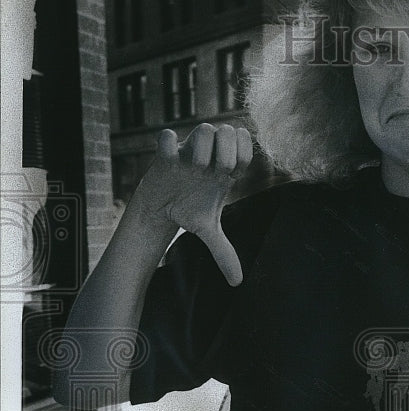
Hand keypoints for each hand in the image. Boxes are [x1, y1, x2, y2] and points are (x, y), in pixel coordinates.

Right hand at [130, 123, 252, 285]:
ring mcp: (188, 151)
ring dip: (204, 149)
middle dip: (227, 151)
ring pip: (204, 128)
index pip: (246, 144)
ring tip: (197, 169)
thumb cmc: (188, 211)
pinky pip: (168, 136)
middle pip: (229, 130)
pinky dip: (170, 145)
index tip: (233, 176)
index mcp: (225, 167)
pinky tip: (172, 163)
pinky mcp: (166, 153)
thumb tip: (238, 282)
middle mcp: (210, 155)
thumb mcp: (208, 231)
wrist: (160, 208)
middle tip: (219, 171)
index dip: (244, 155)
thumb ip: (224, 252)